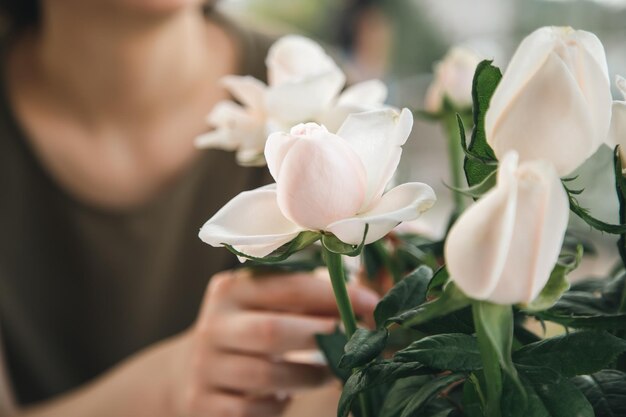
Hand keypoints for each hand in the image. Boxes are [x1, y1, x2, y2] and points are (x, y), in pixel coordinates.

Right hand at [172, 269, 378, 416]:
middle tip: (354, 340)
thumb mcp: (262, 307)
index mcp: (230, 290)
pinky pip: (253, 410)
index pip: (287, 286)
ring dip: (311, 375)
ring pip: (267, 376)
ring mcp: (205, 367)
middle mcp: (212, 326)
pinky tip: (288, 396)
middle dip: (320, 336)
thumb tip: (366, 303)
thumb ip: (303, 299)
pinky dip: (278, 406)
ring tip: (333, 371)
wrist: (192, 373)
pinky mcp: (204, 404)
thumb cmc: (246, 333)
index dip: (332, 296)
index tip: (371, 303)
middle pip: (272, 330)